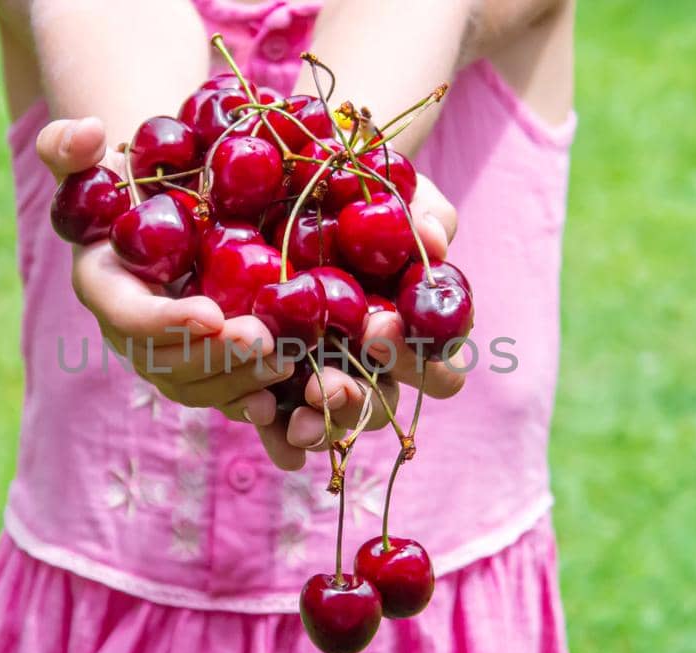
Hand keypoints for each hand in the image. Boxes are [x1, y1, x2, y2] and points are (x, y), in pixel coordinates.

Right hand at [37, 117, 464, 470]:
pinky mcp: (210, 368)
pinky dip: (264, 399)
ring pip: (206, 387)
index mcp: (106, 292)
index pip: (130, 318)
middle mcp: (136, 337)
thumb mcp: (95, 159)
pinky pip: (233, 395)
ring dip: (247, 379)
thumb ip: (70, 145)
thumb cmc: (129, 179)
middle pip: (172, 364)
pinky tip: (299, 389)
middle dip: (218, 358)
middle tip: (264, 338)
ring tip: (291, 356)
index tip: (210, 313)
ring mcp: (173, 358)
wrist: (161, 210)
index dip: (167, 322)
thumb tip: (87, 133)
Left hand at [253, 171, 464, 469]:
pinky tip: (256, 410)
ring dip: (318, 424)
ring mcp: (327, 373)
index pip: (439, 369)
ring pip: (333, 418)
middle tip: (327, 386)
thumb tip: (431, 238)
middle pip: (381, 403)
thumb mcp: (402, 193)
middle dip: (356, 400)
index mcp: (415, 333)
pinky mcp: (278, 376)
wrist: (299, 186)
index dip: (418, 360)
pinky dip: (271, 424)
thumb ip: (427, 215)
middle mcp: (374, 365)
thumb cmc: (366, 195)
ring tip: (297, 418)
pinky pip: (278, 416)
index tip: (383, 327)